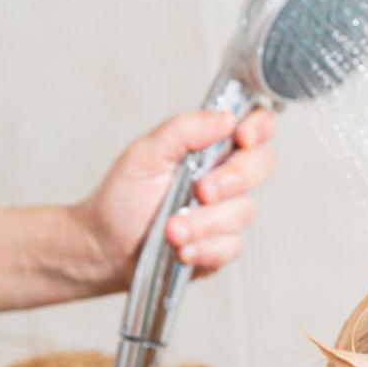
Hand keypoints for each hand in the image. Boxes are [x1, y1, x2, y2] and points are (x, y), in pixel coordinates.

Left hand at [74, 109, 276, 287]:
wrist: (105, 246)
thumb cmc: (124, 197)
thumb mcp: (145, 153)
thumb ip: (184, 130)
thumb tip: (225, 118)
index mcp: (212, 146)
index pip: (256, 126)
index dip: (259, 128)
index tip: (241, 137)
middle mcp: (226, 176)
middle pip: (262, 165)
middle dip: (233, 179)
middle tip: (201, 190)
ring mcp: (227, 212)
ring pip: (244, 211)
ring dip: (205, 222)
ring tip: (171, 230)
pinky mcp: (222, 246)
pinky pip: (231, 246)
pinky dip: (204, 248)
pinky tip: (181, 248)